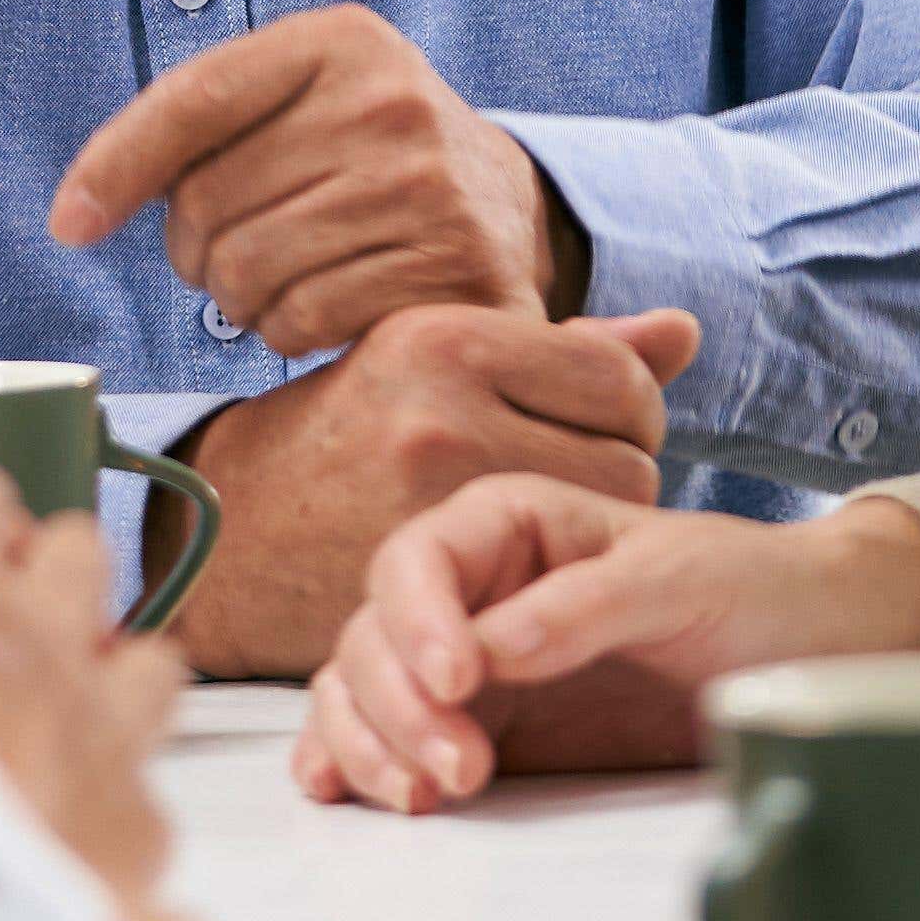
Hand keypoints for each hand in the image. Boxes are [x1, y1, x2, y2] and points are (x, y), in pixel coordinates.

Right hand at [0, 464, 187, 895]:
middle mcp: (38, 635)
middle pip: (77, 552)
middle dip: (41, 582)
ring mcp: (101, 726)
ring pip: (146, 655)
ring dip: (104, 677)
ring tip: (47, 723)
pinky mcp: (135, 820)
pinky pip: (143, 782)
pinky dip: (109, 798)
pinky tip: (60, 830)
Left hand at [53, 4, 583, 356]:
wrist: (507, 207)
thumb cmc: (362, 158)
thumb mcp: (297, 103)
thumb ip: (193, 127)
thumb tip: (75, 214)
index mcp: (340, 40)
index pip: (193, 98)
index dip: (115, 165)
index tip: (69, 225)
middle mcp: (391, 100)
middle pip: (209, 202)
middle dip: (195, 249)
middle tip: (229, 256)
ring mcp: (430, 184)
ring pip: (248, 270)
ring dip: (239, 298)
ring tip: (281, 281)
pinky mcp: (454, 268)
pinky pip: (302, 321)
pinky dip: (289, 332)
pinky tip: (326, 309)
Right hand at [166, 300, 701, 676]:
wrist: (234, 530)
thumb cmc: (350, 435)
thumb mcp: (439, 363)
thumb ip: (565, 352)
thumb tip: (685, 330)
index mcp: (446, 337)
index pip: (617, 375)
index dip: (627, 407)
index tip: (594, 428)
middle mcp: (440, 409)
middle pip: (629, 455)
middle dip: (620, 474)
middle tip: (574, 491)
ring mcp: (430, 499)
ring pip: (601, 525)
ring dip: (596, 535)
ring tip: (552, 534)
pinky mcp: (428, 583)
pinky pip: (555, 588)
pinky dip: (557, 590)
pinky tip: (526, 583)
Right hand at [296, 479, 919, 812]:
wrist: (813, 649)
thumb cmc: (753, 589)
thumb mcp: (682, 580)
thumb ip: (586, 606)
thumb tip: (489, 650)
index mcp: (510, 523)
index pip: (421, 559)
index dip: (418, 621)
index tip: (458, 684)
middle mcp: (472, 590)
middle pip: (376, 634)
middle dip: (398, 705)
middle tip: (463, 771)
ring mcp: (469, 666)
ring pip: (363, 690)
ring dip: (372, 745)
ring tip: (424, 800)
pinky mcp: (479, 730)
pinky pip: (385, 738)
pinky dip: (352, 762)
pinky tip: (341, 794)